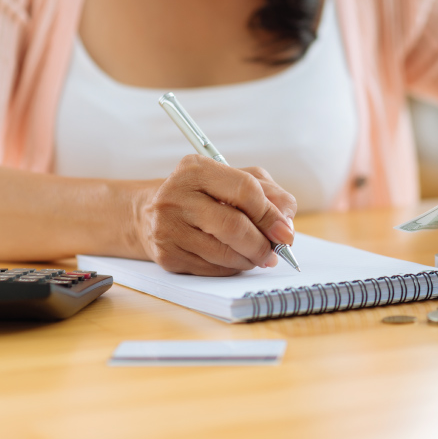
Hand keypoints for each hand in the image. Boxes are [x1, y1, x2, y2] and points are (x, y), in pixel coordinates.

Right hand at [136, 155, 296, 275]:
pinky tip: (234, 260)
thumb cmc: (203, 194)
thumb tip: (287, 222)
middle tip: (275, 252)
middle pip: (234, 226)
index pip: (245, 191)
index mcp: (196, 169)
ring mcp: (167, 227)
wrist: (150, 213)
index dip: (271, 214)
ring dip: (249, 259)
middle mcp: (176, 196)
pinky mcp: (166, 255)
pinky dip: (231, 268)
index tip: (286, 232)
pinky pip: (211, 269)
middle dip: (262, 244)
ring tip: (257, 256)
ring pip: (224, 253)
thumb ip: (268, 193)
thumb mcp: (235, 180)